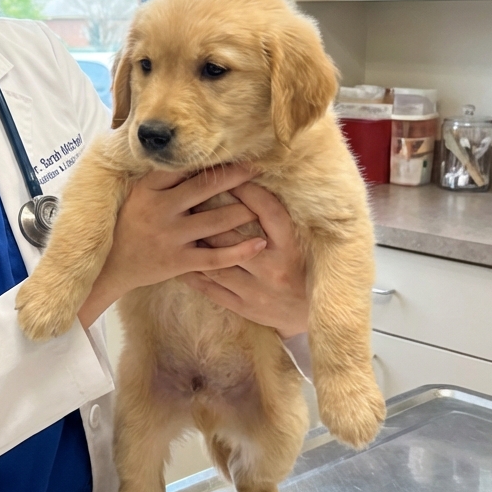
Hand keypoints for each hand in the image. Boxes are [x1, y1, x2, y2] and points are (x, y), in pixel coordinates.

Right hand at [78, 165, 266, 327]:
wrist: (110, 266)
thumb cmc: (126, 225)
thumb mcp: (135, 196)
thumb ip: (158, 178)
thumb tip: (186, 152)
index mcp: (148, 189)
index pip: (183, 167)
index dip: (209, 159)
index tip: (231, 150)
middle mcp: (159, 210)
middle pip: (205, 188)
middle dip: (236, 176)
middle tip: (258, 168)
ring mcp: (170, 237)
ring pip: (216, 221)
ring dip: (244, 211)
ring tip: (264, 204)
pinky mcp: (178, 262)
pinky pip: (215, 258)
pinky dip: (240, 251)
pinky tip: (260, 244)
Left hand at [178, 182, 308, 338]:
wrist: (312, 316)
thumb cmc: (305, 269)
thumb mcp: (300, 242)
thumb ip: (278, 219)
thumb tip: (248, 182)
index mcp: (291, 248)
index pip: (268, 212)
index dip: (248, 191)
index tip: (229, 175)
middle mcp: (273, 270)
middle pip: (231, 238)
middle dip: (207, 215)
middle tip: (189, 197)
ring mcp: (255, 292)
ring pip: (215, 263)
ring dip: (195, 243)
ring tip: (179, 224)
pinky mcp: (242, 308)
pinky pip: (209, 288)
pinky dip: (191, 271)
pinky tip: (179, 256)